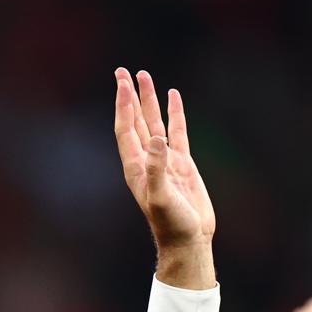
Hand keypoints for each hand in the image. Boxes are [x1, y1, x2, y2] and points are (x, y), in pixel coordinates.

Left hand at [114, 69, 215, 253]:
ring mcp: (165, 160)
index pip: (126, 129)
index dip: (123, 106)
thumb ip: (157, 168)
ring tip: (145, 77)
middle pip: (136, 120)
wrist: (188, 239)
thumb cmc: (171, 224)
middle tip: (123, 71)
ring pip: (155, 122)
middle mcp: (146, 160)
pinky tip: (173, 97)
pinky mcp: (182, 164)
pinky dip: (175, 114)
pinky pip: (177, 132)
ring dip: (149, 100)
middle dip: (130, 96)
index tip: (123, 83)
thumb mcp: (162, 197)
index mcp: (136, 167)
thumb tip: (157, 140)